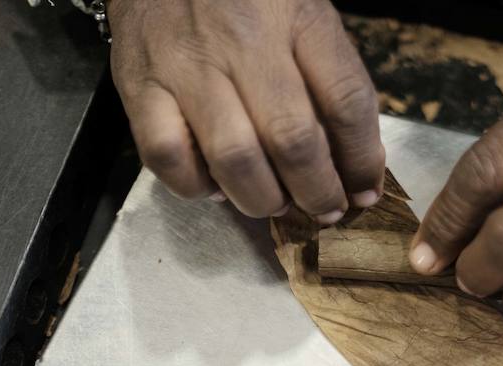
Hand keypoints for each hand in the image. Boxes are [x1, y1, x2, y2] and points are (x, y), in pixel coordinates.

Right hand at [108, 0, 384, 223]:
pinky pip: (169, 157)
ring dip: (263, 199)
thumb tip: (356, 170)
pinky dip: (196, 187)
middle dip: (318, 192)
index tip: (364, 190)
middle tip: (325, 209)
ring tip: (276, 202)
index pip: (346, 101)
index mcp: (298, 17)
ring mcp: (186, 63)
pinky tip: (216, 185)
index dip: (361, 160)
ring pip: (234, 158)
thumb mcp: (305, 17)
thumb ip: (333, 83)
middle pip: (292, 139)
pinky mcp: (138, 84)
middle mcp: (243, 39)